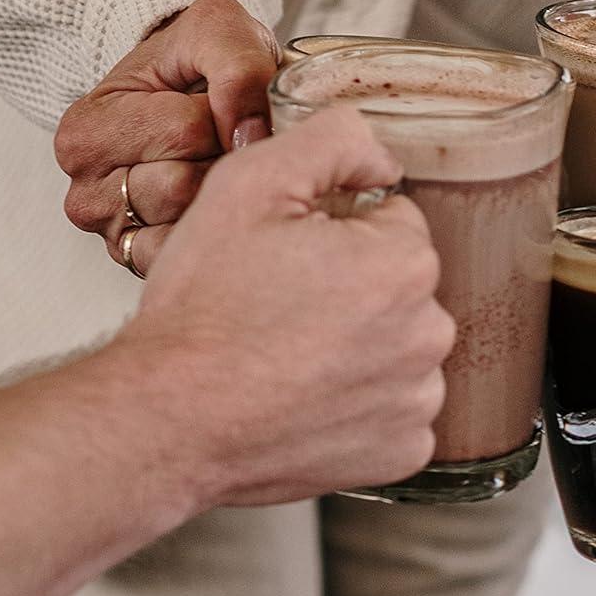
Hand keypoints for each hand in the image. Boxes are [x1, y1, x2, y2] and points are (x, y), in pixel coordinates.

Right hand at [54, 0, 281, 275]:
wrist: (192, 91)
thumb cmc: (197, 62)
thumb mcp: (217, 31)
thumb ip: (237, 66)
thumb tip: (248, 131)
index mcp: (85, 131)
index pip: (184, 131)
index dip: (222, 114)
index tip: (217, 103)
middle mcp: (85, 192)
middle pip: (187, 183)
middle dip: (223, 155)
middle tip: (222, 136)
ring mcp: (114, 235)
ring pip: (194, 220)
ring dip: (223, 190)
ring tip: (216, 161)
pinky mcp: (144, 263)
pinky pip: (193, 255)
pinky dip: (216, 227)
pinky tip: (215, 200)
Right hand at [111, 107, 455, 506]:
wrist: (167, 419)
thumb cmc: (203, 310)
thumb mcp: (251, 185)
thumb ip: (333, 142)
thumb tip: (380, 157)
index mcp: (406, 265)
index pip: (394, 223)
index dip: (336, 233)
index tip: (289, 259)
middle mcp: (428, 335)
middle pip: (400, 288)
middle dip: (352, 289)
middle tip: (280, 308)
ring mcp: (417, 401)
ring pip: (398, 349)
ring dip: (359, 349)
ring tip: (287, 357)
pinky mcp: (400, 453)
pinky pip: (394, 412)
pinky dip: (359, 407)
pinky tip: (305, 400)